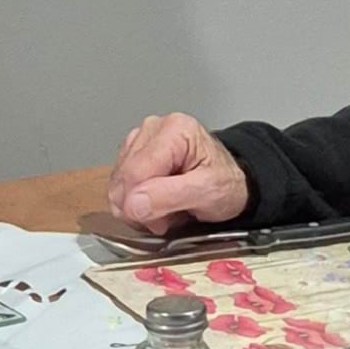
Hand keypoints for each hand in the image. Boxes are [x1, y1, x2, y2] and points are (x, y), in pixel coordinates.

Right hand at [104, 113, 249, 233]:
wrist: (233, 184)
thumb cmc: (226, 184)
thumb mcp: (209, 193)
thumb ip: (170, 196)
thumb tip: (132, 204)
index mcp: (175, 130)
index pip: (136, 172)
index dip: (141, 203)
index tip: (161, 220)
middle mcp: (154, 128)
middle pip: (123, 177)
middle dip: (140, 206)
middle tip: (167, 216)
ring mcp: (141, 139)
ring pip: (117, 183)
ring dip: (137, 206)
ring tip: (166, 208)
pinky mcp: (133, 153)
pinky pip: (119, 184)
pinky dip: (134, 201)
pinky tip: (157, 201)